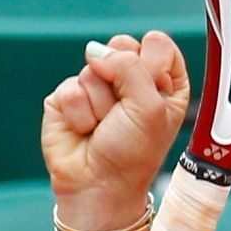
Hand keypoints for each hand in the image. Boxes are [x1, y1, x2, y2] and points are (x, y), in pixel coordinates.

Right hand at [42, 32, 190, 223]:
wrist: (99, 186)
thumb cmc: (133, 153)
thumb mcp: (150, 108)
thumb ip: (131, 67)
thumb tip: (96, 52)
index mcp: (163, 83)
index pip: (158, 44)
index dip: (152, 64)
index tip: (153, 92)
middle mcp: (131, 81)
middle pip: (122, 46)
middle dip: (122, 79)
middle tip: (125, 111)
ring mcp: (98, 86)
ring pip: (93, 67)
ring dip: (101, 103)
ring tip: (105, 127)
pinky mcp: (68, 97)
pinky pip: (69, 87)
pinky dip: (79, 113)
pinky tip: (85, 131)